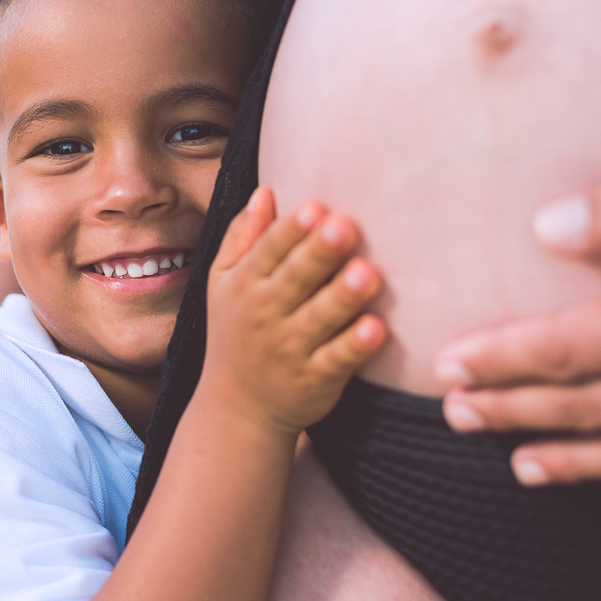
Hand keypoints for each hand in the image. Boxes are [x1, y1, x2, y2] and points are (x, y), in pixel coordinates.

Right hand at [201, 187, 386, 434]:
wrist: (237, 408)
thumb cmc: (237, 331)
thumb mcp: (224, 283)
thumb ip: (243, 237)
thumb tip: (265, 192)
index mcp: (246, 284)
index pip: (269, 251)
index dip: (291, 229)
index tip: (315, 207)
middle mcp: (266, 315)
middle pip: (296, 278)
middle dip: (319, 253)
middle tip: (346, 227)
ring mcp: (291, 349)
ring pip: (319, 318)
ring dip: (343, 296)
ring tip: (368, 273)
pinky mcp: (317, 379)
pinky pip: (337, 360)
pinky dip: (355, 346)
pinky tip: (376, 329)